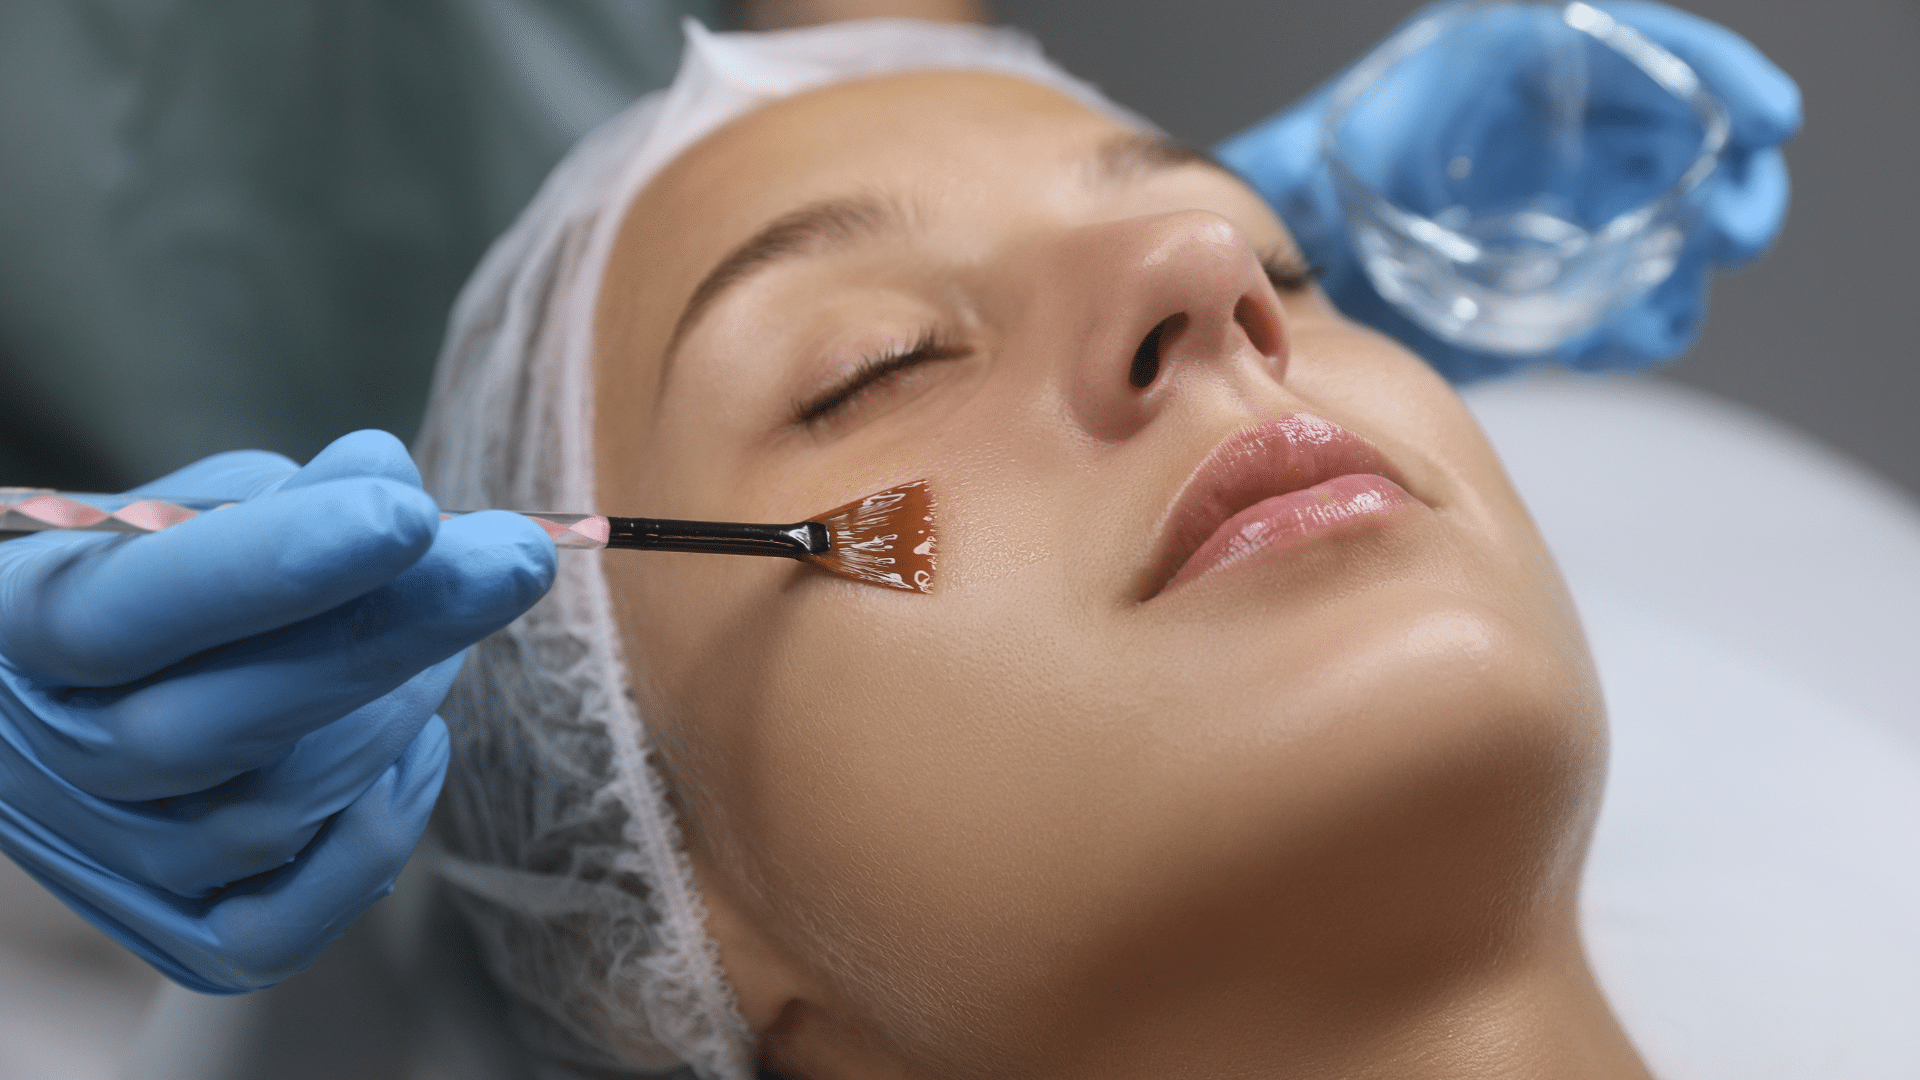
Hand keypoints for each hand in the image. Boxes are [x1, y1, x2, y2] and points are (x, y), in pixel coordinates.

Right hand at [0, 430, 554, 992]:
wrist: (76, 705)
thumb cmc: (153, 580)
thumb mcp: (188, 512)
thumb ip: (283, 498)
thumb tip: (388, 477)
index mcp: (17, 626)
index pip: (134, 605)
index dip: (274, 564)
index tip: (410, 512)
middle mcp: (39, 761)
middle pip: (214, 725)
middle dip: (387, 634)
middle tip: (514, 558)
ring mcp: (104, 863)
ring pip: (271, 813)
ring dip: (391, 712)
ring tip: (444, 636)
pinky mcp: (179, 938)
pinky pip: (288, 927)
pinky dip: (377, 834)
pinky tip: (417, 744)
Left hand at [1215, 0, 1800, 382]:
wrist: (1285, 262)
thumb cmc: (1296, 188)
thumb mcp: (1301, 160)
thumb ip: (1307, 168)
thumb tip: (1300, 182)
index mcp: (1510, 74)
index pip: (1639, 52)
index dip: (1713, 74)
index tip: (1765, 119)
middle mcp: (1549, 141)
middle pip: (1676, 145)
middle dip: (1725, 183)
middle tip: (1736, 228)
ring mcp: (1559, 217)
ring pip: (1660, 232)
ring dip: (1683, 264)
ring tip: (1670, 297)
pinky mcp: (1547, 292)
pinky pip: (1613, 308)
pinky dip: (1628, 325)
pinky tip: (1615, 337)